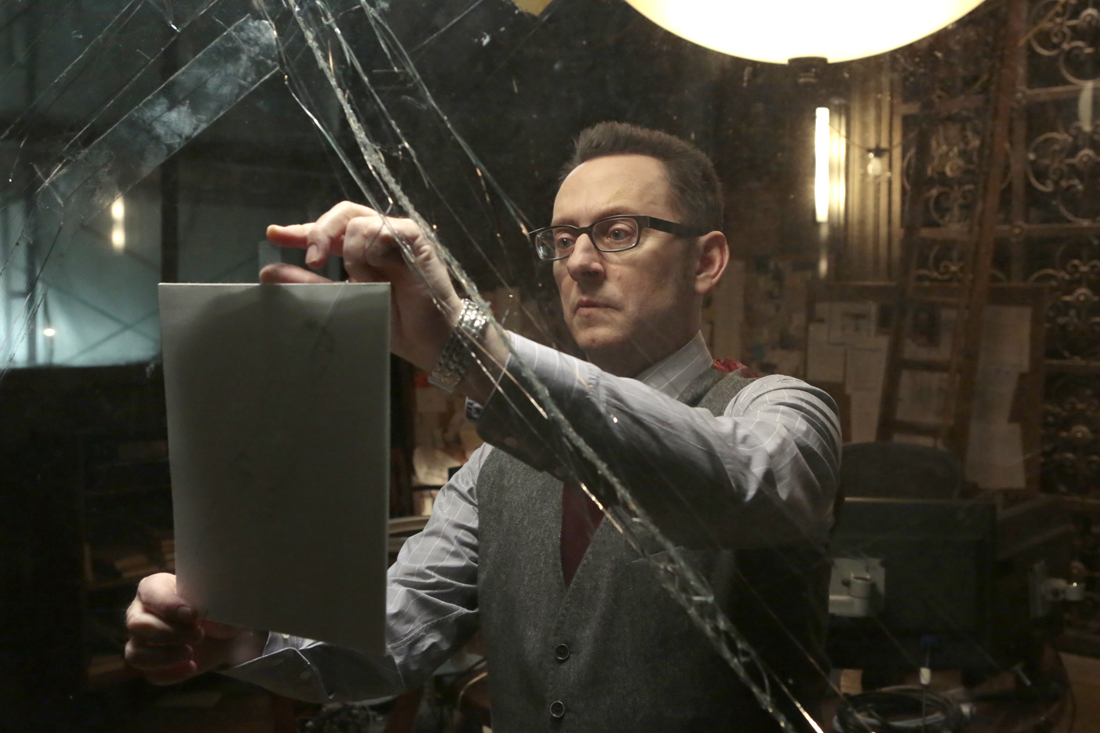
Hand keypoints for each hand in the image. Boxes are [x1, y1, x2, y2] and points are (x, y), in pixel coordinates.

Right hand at [125, 573, 264, 684]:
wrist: (225, 634)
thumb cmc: (217, 608)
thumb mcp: (217, 598)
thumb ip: (206, 601)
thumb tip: (193, 616)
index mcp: (154, 588)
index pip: (149, 593)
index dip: (169, 606)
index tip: (193, 615)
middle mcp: (140, 613)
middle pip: (136, 625)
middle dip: (169, 633)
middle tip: (198, 634)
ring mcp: (140, 641)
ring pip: (135, 654)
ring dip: (165, 657)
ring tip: (190, 653)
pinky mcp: (150, 664)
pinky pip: (150, 674)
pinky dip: (172, 673)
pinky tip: (192, 666)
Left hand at [263, 201, 463, 371]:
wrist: (430, 340)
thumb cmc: (393, 322)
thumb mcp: (343, 301)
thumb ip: (309, 285)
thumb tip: (267, 272)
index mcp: (360, 250)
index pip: (326, 230)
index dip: (300, 230)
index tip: (273, 235)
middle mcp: (378, 237)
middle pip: (342, 213)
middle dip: (320, 232)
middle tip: (313, 260)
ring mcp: (397, 235)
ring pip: (359, 222)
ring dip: (352, 249)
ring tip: (361, 277)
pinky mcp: (415, 239)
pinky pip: (385, 228)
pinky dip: (375, 247)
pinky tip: (378, 268)